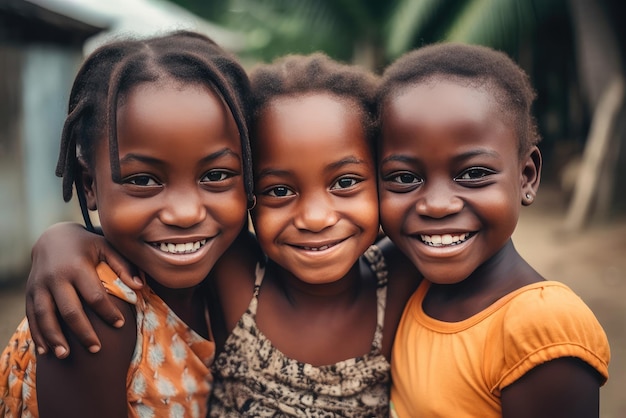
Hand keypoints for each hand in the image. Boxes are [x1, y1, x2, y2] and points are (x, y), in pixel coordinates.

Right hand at [25, 222, 140, 357]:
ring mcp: (39, 286)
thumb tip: (140, 286)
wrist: (52, 237)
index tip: (121, 324)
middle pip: (69, 310)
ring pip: (45, 317)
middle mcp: (55, 277)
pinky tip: (45, 351)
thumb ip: (124, 266)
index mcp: (77, 266)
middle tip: (96, 349)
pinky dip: (38, 335)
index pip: (94, 295)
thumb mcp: (107, 248)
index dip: (108, 312)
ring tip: (66, 356)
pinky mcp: (29, 293)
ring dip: (55, 338)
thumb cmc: (87, 246)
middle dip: (83, 332)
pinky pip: (31, 317)